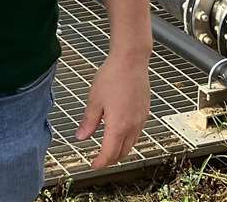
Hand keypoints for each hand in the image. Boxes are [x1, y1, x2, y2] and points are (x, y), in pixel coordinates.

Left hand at [75, 50, 148, 168]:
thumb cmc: (112, 77)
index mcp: (118, 126)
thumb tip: (80, 137)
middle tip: (99, 159)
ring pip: (132, 144)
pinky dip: (128, 139)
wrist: (131, 61)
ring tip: (109, 147)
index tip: (92, 166)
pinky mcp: (145, 112)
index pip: (109, 153)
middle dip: (111, 159)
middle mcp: (132, 126)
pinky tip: (120, 131)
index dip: (100, 162)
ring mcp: (141, 120)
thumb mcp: (94, 100)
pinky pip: (137, 133)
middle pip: (123, 152)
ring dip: (121, 150)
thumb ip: (89, 121)